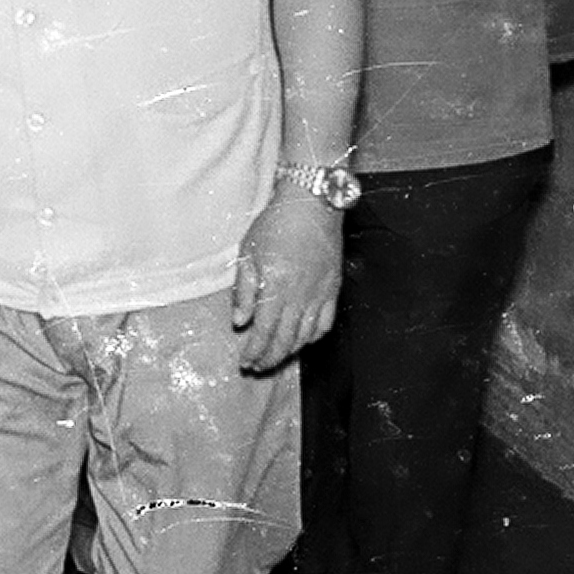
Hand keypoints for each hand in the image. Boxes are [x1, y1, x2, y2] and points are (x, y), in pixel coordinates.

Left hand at [231, 190, 341, 372]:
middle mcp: (299, 297)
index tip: (245, 362)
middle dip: (268, 358)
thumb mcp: (248, 253)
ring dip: (288, 352)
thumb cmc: (275, 225)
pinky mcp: (334, 290)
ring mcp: (320, 295)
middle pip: (284, 340)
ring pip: (304, 336)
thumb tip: (240, 322)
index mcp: (275, 288)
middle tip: (256, 368)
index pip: (263, 332)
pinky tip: (302, 341)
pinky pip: (325, 324)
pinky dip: (312, 337)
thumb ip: (244, 291)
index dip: (254, 351)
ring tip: (275, 358)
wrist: (312, 205)